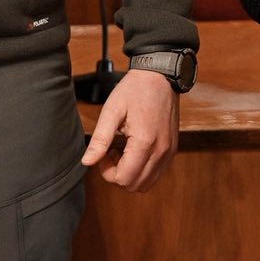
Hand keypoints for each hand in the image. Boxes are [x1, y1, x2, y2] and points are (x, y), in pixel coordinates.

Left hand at [82, 69, 178, 191]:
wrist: (161, 75)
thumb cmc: (135, 89)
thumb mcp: (112, 110)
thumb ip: (100, 139)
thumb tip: (86, 162)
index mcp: (144, 142)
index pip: (123, 179)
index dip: (108, 171)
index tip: (104, 152)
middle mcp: (161, 150)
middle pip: (135, 185)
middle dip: (118, 175)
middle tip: (111, 153)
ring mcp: (169, 151)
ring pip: (147, 183)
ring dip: (131, 174)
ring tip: (123, 153)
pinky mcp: (172, 148)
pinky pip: (157, 172)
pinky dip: (143, 170)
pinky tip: (135, 151)